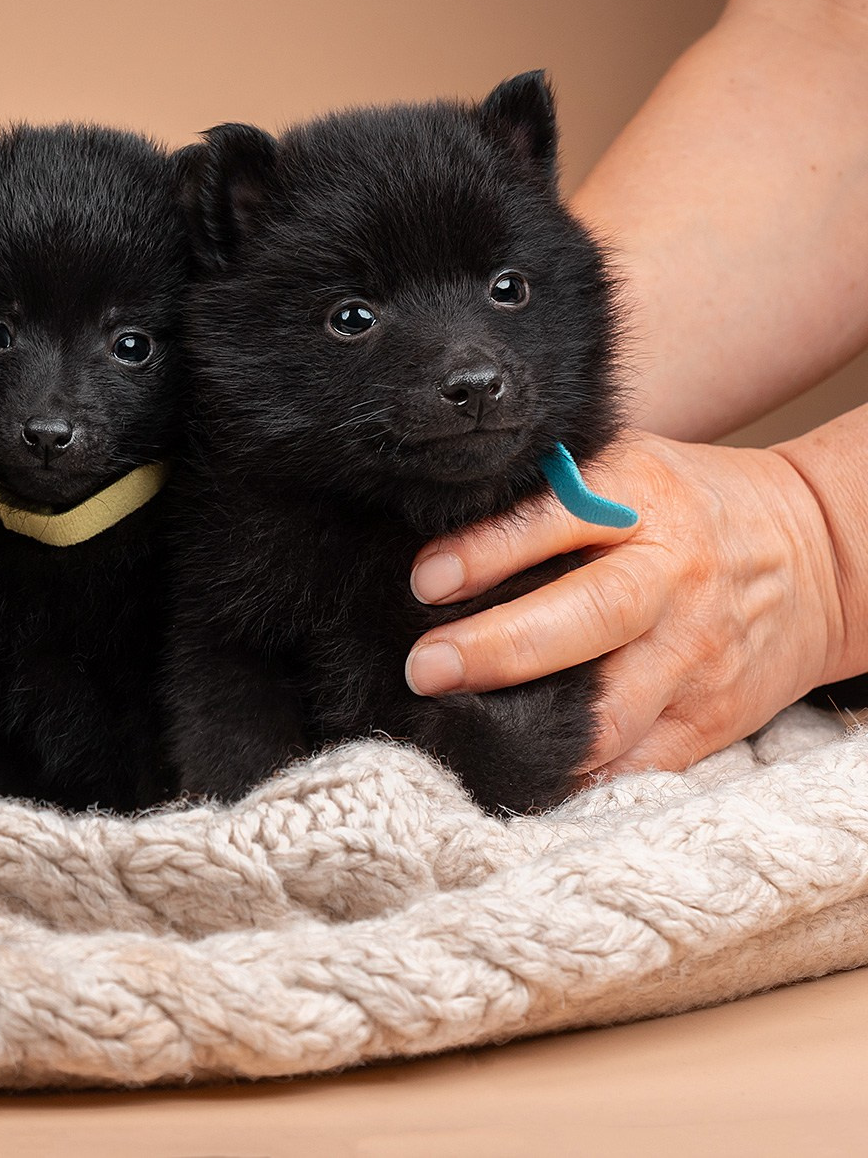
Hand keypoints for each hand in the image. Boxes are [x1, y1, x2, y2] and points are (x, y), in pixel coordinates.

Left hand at [403, 433, 844, 774]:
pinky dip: (580, 775)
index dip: (488, 551)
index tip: (425, 581)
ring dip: (533, 730)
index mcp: (643, 500)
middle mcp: (674, 578)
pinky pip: (639, 762)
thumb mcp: (627, 465)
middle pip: (588, 618)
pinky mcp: (710, 716)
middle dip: (498, 649)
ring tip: (461, 730)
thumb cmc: (687, 505)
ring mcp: (695, 654)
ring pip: (613, 709)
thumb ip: (547, 491)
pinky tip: (522, 772)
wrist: (817, 554)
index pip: (559, 520)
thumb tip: (436, 514)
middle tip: (426, 668)